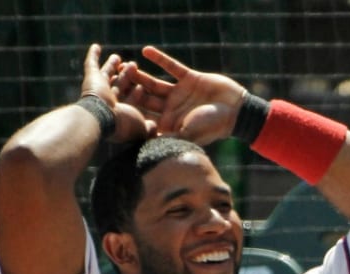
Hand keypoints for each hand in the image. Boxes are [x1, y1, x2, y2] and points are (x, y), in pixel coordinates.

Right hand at [79, 44, 155, 142]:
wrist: (101, 119)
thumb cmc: (124, 125)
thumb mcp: (143, 128)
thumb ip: (150, 128)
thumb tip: (154, 129)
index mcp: (121, 114)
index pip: (132, 100)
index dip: (137, 94)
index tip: (142, 87)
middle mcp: (109, 102)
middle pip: (120, 85)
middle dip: (126, 76)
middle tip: (133, 66)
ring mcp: (99, 90)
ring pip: (107, 74)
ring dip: (112, 66)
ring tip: (117, 58)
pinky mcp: (91, 79)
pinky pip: (91, 65)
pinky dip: (93, 55)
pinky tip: (96, 46)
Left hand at [119, 46, 246, 145]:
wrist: (237, 111)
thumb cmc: (214, 126)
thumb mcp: (188, 133)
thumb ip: (169, 137)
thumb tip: (147, 146)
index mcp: (169, 123)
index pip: (145, 116)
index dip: (131, 110)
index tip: (113, 104)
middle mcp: (172, 108)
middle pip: (145, 98)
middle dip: (130, 91)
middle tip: (112, 82)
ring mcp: (179, 92)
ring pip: (154, 82)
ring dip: (140, 75)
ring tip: (125, 66)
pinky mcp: (189, 79)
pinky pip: (171, 66)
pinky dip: (160, 58)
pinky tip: (145, 50)